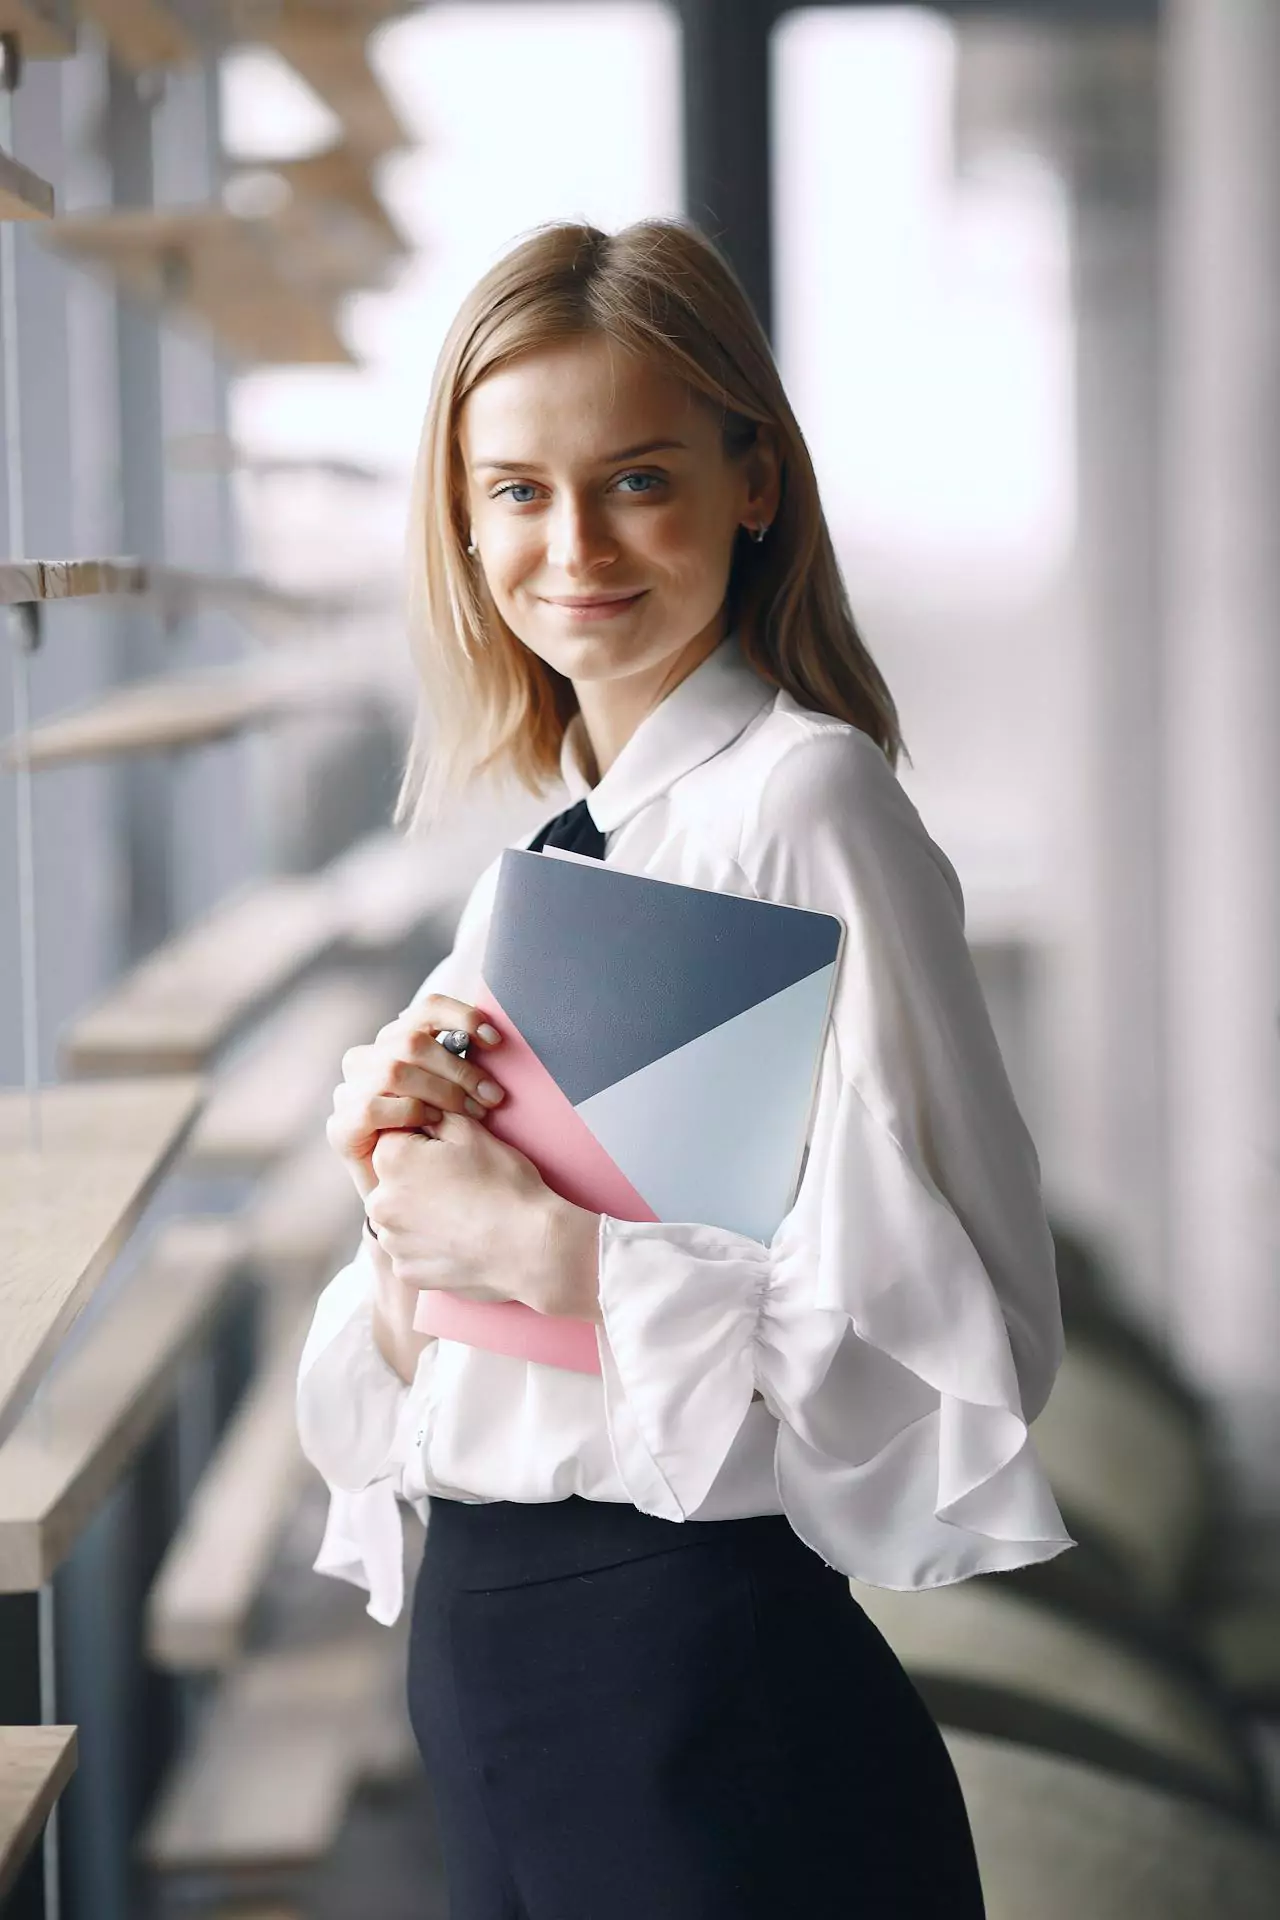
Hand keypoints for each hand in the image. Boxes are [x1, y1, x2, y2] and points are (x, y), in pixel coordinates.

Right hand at [326, 993, 506, 1201]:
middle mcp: (367, 1060)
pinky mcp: (341, 1127)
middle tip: (493, 1097)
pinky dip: (409, 1111)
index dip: (461, 1016)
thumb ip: (467, 1065)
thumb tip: (497, 1039)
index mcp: (396, 1041)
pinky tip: (434, 1124)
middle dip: (460, 1068)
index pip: (427, 1009)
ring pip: (394, 1070)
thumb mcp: (463, 1095)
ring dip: (441, 1091)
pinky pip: (372, 1106)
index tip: (495, 1040)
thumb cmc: (447, 1141)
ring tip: (474, 1114)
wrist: (416, 1200)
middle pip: (413, 1041)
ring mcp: (349, 1093)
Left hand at [366, 1110, 560, 1306]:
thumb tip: (423, 1113)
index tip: (448, 1154)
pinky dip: (428, 1247)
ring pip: (399, 1218)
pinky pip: (410, 1251)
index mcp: (392, 1160)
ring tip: (459, 1216)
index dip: (422, 1142)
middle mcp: (380, 1202)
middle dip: (415, 1179)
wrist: (529, 1245)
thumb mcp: (473, 1133)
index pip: (394, 1139)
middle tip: (457, 1186)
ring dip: (418, 1215)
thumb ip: (437, 1115)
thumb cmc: (504, 1185)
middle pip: (391, 1181)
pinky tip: (457, 1240)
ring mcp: (392, 1241)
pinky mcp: (406, 1271)